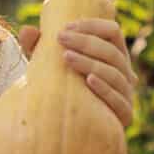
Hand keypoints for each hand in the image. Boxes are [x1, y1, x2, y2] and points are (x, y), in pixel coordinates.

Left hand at [19, 16, 136, 127]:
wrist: (72, 128)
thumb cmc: (62, 89)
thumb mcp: (48, 66)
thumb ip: (37, 48)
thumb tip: (26, 30)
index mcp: (113, 54)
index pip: (112, 31)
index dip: (93, 26)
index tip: (67, 27)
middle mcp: (124, 72)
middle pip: (112, 51)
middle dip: (86, 42)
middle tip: (61, 39)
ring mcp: (126, 93)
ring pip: (114, 73)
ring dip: (90, 62)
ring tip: (66, 57)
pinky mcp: (125, 114)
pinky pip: (118, 100)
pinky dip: (104, 88)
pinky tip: (88, 80)